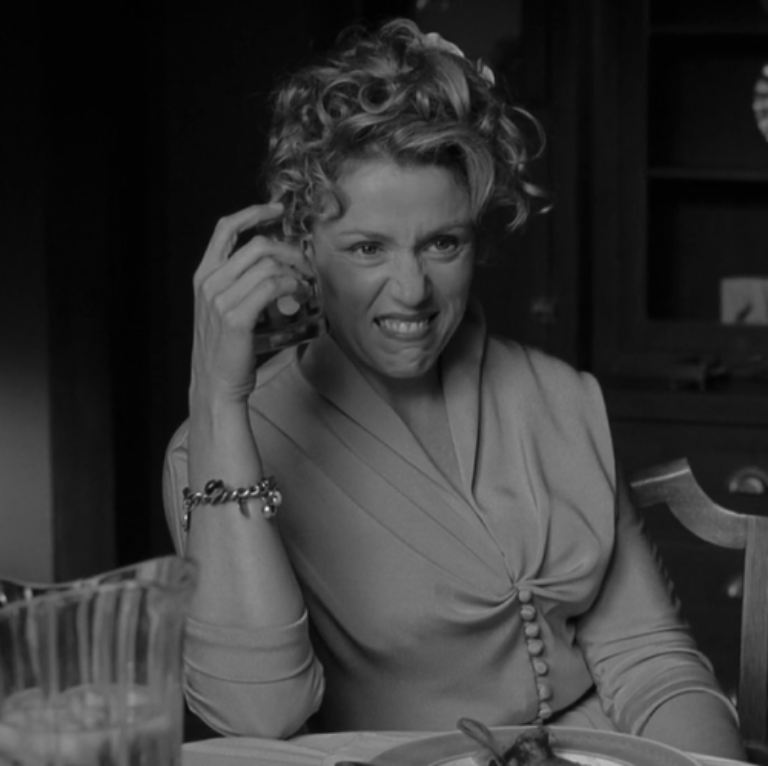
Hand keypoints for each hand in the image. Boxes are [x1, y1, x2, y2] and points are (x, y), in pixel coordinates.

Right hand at [190, 203, 307, 404]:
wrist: (216, 385)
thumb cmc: (228, 350)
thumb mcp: (228, 309)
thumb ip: (246, 285)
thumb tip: (284, 269)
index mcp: (204, 275)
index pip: (225, 228)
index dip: (253, 213)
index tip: (277, 210)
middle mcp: (209, 282)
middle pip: (258, 244)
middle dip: (290, 250)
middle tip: (307, 264)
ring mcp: (220, 299)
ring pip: (268, 265)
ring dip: (295, 271)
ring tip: (306, 285)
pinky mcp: (236, 317)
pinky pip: (272, 287)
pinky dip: (292, 287)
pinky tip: (300, 295)